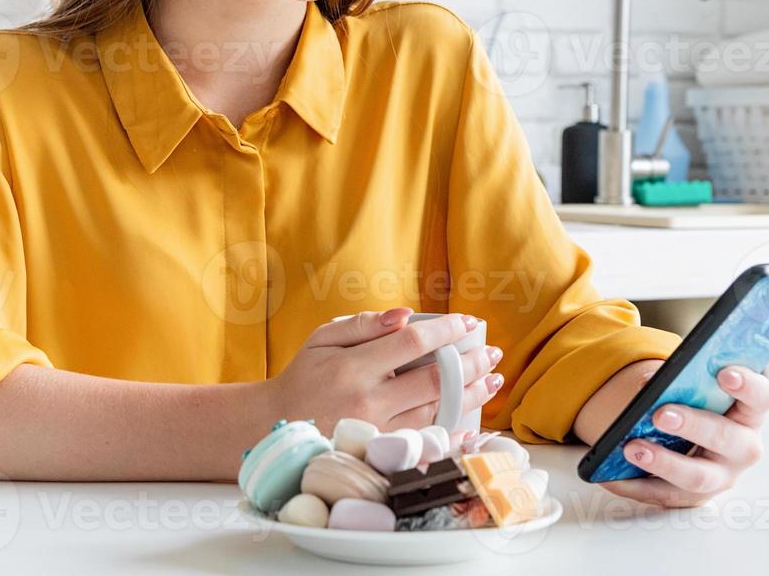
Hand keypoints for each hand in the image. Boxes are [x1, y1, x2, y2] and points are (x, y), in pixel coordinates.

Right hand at [264, 308, 503, 432]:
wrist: (276, 425)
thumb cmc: (303, 376)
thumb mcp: (323, 338)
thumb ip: (363, 324)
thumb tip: (406, 315)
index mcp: (355, 367)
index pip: (414, 343)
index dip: (447, 331)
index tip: (469, 324)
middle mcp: (369, 401)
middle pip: (436, 380)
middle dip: (470, 364)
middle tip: (492, 353)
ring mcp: (377, 431)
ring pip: (437, 411)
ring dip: (470, 394)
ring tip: (491, 379)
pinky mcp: (381, 452)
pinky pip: (426, 441)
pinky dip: (454, 432)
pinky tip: (473, 423)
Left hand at [600, 365, 768, 508]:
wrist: (690, 435)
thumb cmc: (696, 401)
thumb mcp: (695, 387)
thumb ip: (682, 380)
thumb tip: (650, 384)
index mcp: (749, 413)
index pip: (760, 398)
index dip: (747, 385)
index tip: (723, 373)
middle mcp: (743, 448)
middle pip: (727, 439)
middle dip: (693, 425)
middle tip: (661, 413)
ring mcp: (721, 477)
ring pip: (698, 477)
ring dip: (663, 462)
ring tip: (631, 447)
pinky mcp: (695, 497)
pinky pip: (665, 496)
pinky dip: (635, 485)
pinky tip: (609, 476)